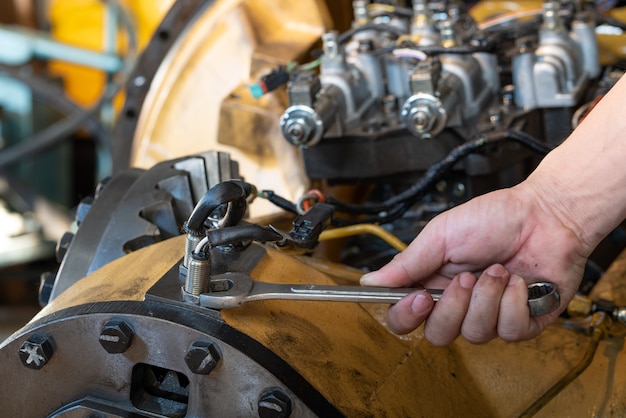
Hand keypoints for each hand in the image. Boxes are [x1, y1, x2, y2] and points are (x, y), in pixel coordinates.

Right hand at [360, 183, 589, 345]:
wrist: (546, 215)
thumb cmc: (495, 218)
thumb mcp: (442, 235)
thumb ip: (407, 263)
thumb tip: (368, 282)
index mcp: (432, 283)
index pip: (404, 317)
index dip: (406, 315)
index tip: (418, 296)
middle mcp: (458, 304)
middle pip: (437, 335)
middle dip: (452, 307)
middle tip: (464, 277)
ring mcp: (490, 316)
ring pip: (474, 334)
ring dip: (487, 297)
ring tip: (499, 269)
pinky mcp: (522, 323)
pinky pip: (509, 332)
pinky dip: (514, 302)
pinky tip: (520, 281)